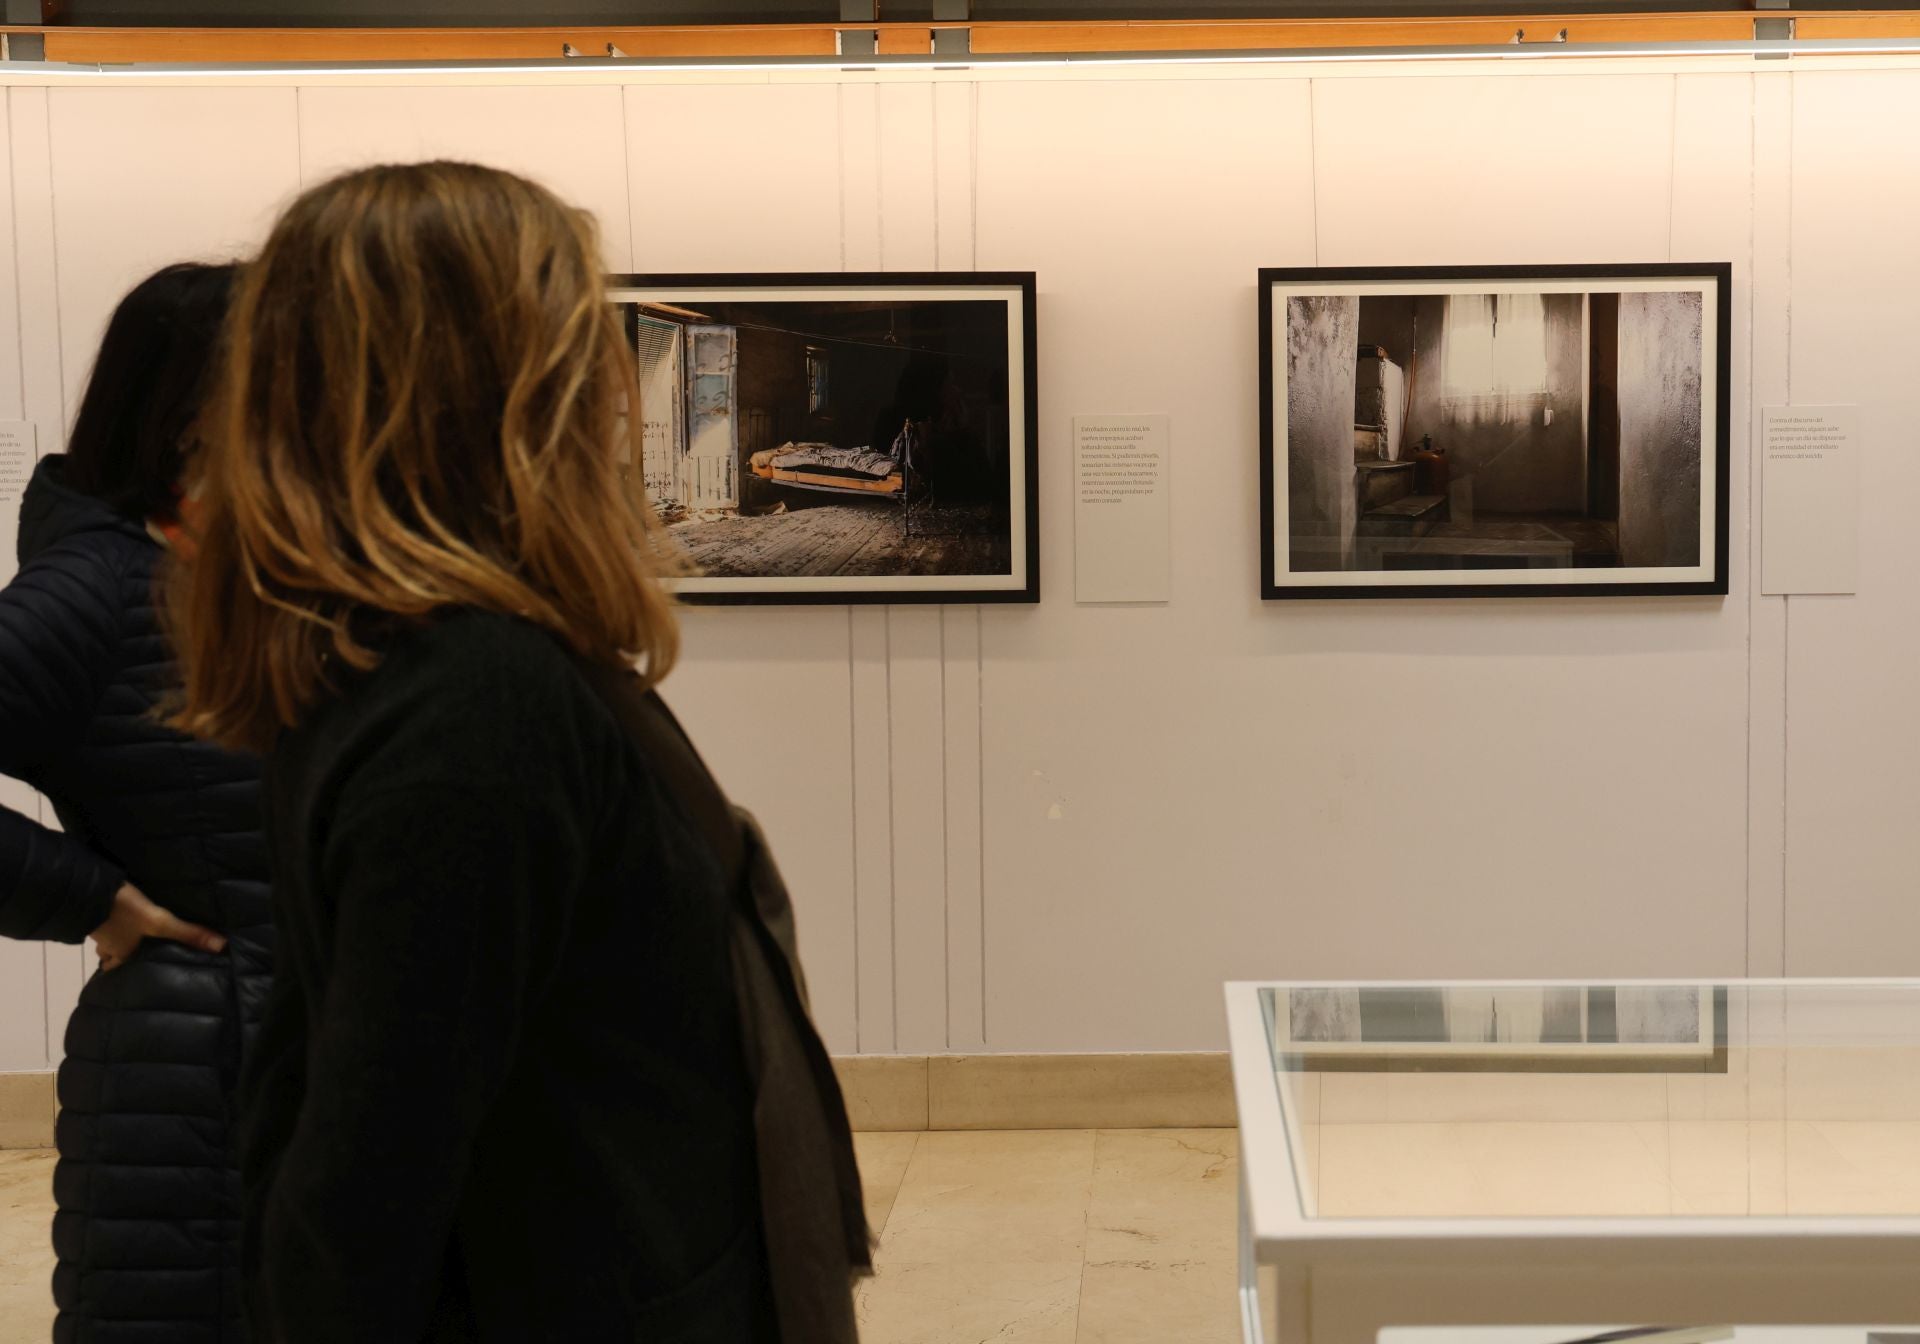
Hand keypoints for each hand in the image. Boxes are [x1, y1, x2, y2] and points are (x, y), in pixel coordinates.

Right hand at [90, 883, 226, 971]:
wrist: (86, 890)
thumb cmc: (123, 912)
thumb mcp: (159, 922)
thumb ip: (188, 934)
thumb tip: (221, 947)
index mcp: (121, 953)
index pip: (118, 970)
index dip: (125, 974)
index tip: (135, 977)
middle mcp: (107, 944)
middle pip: (111, 956)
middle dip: (120, 956)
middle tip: (135, 955)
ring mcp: (97, 928)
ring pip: (106, 939)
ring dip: (115, 939)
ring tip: (129, 935)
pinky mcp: (92, 910)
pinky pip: (101, 922)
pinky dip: (109, 921)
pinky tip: (118, 914)